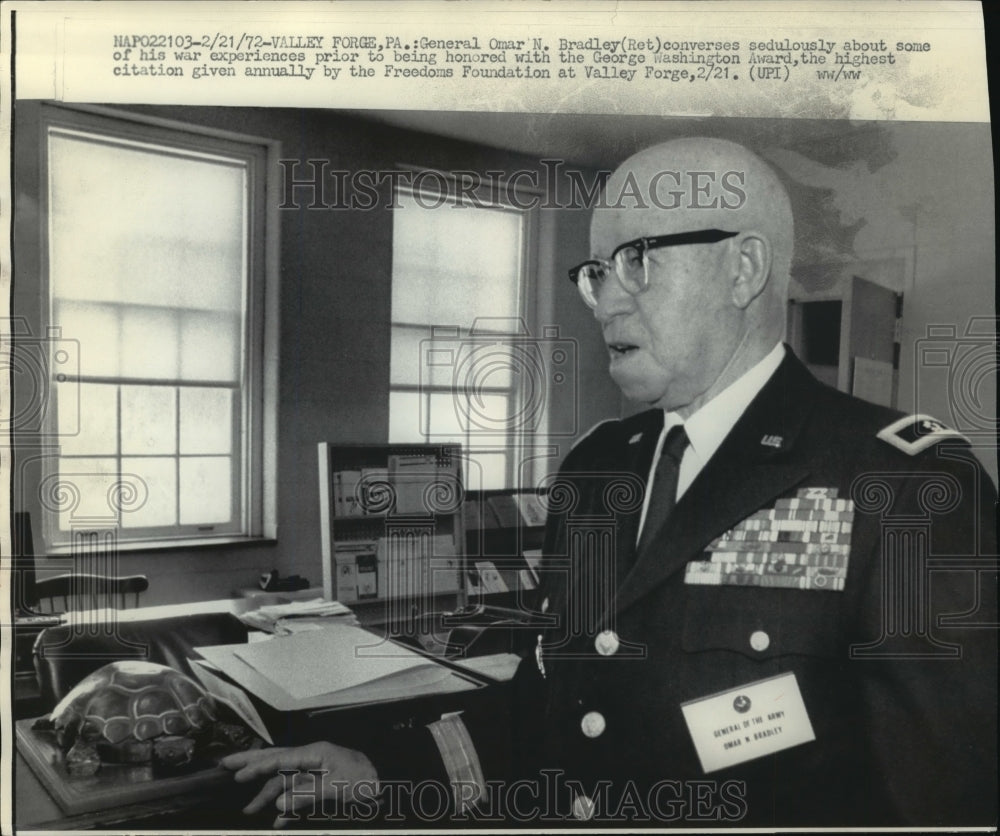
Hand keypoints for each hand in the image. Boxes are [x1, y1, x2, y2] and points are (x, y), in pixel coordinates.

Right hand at [221, 742, 378, 826]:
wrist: (390, 783)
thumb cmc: (366, 781)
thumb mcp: (337, 788)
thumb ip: (306, 794)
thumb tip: (278, 803)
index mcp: (315, 753)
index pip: (280, 758)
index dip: (257, 766)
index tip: (235, 775)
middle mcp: (312, 758)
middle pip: (276, 760)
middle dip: (251, 763)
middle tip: (225, 764)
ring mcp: (316, 771)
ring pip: (284, 780)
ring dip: (267, 794)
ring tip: (249, 810)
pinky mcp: (321, 785)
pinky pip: (297, 792)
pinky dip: (286, 805)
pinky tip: (277, 819)